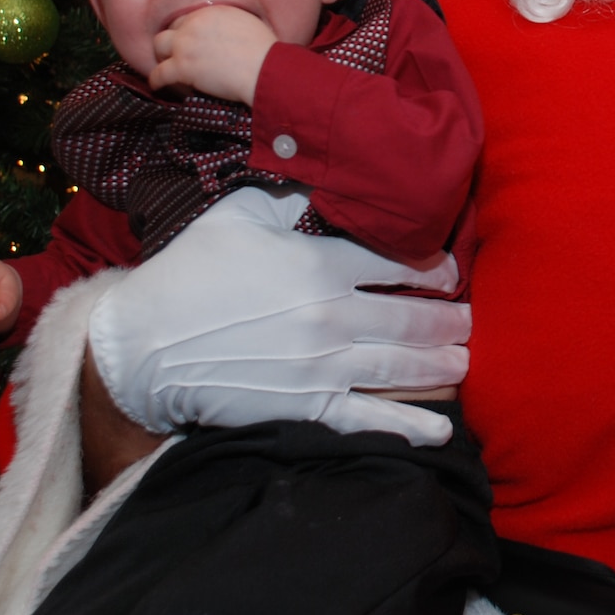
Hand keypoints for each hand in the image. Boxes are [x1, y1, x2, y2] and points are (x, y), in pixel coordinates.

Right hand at [87, 187, 470, 446]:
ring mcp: (323, 364)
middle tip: (471, 322)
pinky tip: (442, 432)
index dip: (433, 267)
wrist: (144, 345)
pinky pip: (369, 417)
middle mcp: (332, 314)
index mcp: (321, 263)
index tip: (451, 273)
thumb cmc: (190, 271)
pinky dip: (410, 427)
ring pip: (401, 364)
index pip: (397, 262)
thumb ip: (293, 199)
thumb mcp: (240, 214)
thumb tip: (327, 182)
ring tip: (464, 362)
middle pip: (411, 316)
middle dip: (449, 320)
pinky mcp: (307, 406)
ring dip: (441, 364)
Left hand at [147, 4, 277, 104]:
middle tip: (177, 53)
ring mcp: (185, 44)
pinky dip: (157, 80)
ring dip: (162, 56)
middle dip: (172, 41)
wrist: (264, 68)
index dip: (187, 31)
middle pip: (171, 29)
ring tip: (165, 66)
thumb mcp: (249, 24)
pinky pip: (158, 73)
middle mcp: (194, 24)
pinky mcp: (181, 67)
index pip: (188, 18)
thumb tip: (231, 34)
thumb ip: (232, 24)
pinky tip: (158, 84)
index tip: (190, 42)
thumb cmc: (265, 51)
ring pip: (159, 46)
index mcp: (211, 12)